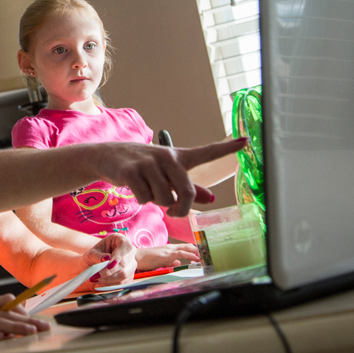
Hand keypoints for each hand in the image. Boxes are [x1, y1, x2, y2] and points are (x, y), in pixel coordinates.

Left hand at [83, 233, 136, 285]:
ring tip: (96, 279)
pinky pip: (123, 282)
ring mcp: (132, 264)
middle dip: (110, 270)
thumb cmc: (93, 256)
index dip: (118, 256)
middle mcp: (130, 252)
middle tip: (96, 275)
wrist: (93, 266)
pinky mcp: (130, 276)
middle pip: (125, 262)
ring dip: (109, 279)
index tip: (108, 265)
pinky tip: (101, 283)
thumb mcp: (91, 253)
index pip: (125, 246)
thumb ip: (98, 255)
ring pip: (125, 274)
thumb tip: (106, 258)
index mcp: (121, 240)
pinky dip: (111, 284)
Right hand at [96, 137, 246, 216]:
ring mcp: (149, 162)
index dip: (227, 148)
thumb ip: (189, 187)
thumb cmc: (141, 167)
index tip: (246, 141)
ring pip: (164, 199)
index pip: (207, 152)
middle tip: (173, 211)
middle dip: (181, 208)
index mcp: (178, 157)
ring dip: (156, 203)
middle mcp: (167, 157)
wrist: (107, 156)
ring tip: (147, 190)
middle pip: (186, 192)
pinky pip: (145, 198)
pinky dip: (141, 200)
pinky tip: (134, 188)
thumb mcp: (165, 175)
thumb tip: (212, 198)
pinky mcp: (132, 170)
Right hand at [135, 244, 199, 270]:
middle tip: (207, 253)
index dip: (194, 249)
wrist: (137, 257)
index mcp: (169, 248)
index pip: (185, 247)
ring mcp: (169, 250)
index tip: (203, 253)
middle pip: (188, 246)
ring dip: (197, 252)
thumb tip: (179, 263)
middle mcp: (170, 247)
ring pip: (186, 248)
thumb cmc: (147, 260)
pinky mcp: (167, 255)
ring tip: (205, 256)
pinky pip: (181, 254)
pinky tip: (196, 259)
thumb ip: (171, 261)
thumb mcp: (161, 261)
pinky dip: (190, 255)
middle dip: (198, 249)